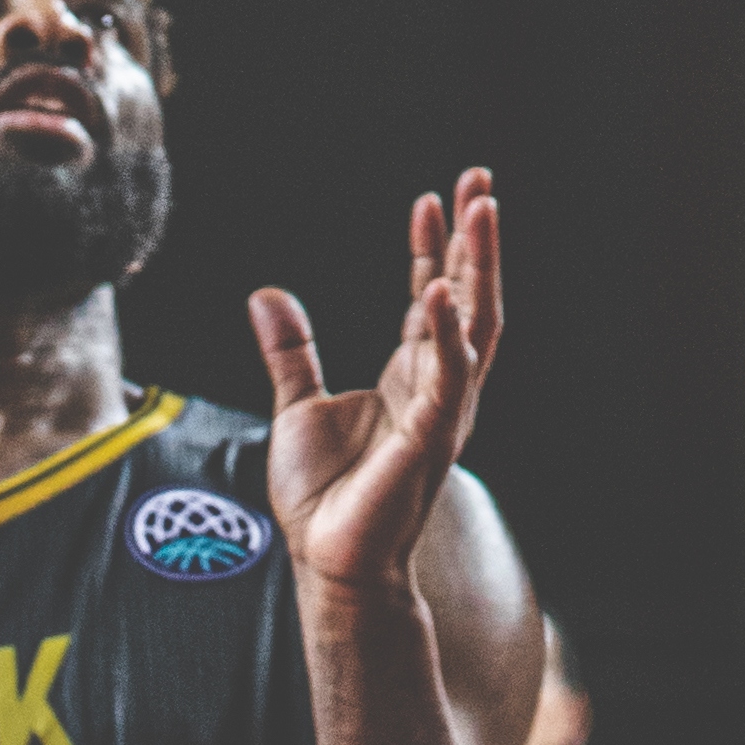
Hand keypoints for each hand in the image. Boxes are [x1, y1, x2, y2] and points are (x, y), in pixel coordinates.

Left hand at [252, 168, 501, 604]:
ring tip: (479, 209)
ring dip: (479, 265)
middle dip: (477, 240)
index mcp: (412, 380)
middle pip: (469, 298)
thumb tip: (265, 294)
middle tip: (479, 182)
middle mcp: (438, 388)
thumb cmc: (321, 499)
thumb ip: (290, 351)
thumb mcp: (296, 407)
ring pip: (476, 323)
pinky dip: (445, 329)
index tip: (432, 197)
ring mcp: (442, 410)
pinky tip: (435, 287)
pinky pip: (449, 375)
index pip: (432, 299)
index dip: (434, 248)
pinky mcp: (430, 437)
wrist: (327, 562)